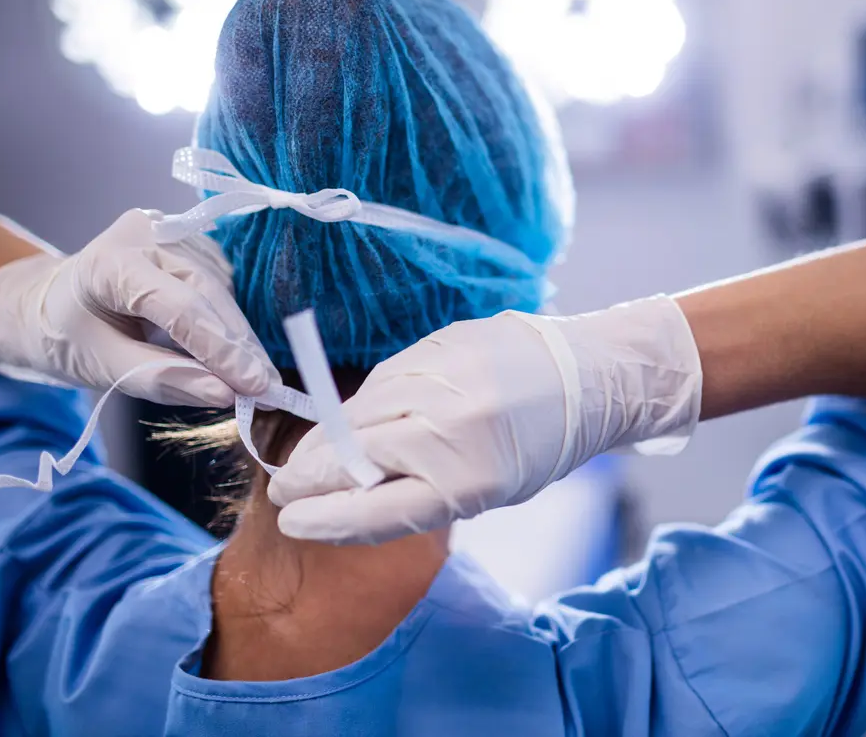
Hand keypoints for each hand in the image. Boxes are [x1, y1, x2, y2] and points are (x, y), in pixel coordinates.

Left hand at [0, 208, 276, 406]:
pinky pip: (222, 287)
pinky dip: (230, 325)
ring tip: (254, 377)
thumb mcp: (103, 367)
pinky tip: (235, 353)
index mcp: (111, 262)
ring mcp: (172, 233)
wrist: (51, 302)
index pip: (181, 307)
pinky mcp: (191, 244)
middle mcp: (146, 234)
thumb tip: (225, 395)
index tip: (256, 387)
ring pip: (222, 291)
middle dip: (239, 346)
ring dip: (239, 338)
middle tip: (267, 388)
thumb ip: (163, 379)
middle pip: (208, 295)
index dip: (221, 351)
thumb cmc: (68, 335)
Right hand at [268, 296, 701, 543]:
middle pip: (351, 459)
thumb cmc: (536, 446)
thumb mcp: (487, 490)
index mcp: (467, 482)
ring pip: (356, 415)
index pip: (371, 510)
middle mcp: (451, 430)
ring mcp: (441, 381)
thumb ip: (420, 496)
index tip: (292, 520)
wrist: (582, 377)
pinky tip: (346, 421)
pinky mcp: (438, 345)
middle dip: (306, 479)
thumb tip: (343, 495)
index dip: (323, 520)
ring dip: (322, 441)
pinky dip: (358, 406)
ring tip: (307, 460)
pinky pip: (380, 382)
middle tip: (283, 490)